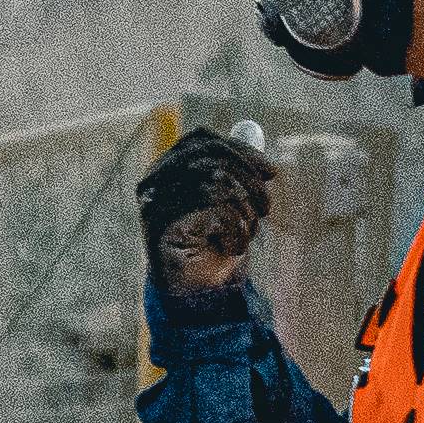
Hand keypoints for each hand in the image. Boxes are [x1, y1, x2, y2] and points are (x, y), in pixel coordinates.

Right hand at [139, 126, 274, 306]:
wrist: (196, 293)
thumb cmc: (213, 242)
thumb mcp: (231, 199)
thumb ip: (236, 166)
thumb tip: (251, 129)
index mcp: (167, 166)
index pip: (202, 139)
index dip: (240, 149)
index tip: (271, 172)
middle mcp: (153, 180)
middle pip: (211, 158)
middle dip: (250, 183)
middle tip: (267, 209)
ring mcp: (152, 203)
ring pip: (215, 182)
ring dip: (244, 210)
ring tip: (247, 232)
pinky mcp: (160, 229)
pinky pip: (213, 210)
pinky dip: (236, 229)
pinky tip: (235, 246)